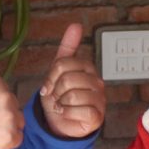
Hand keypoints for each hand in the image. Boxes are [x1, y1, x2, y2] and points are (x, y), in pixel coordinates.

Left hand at [40, 23, 104, 138]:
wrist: (61, 123)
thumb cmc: (61, 96)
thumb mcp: (59, 71)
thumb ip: (68, 48)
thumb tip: (76, 25)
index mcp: (87, 68)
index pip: (63, 64)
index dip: (51, 77)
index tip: (49, 86)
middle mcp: (97, 82)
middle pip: (67, 79)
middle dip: (56, 91)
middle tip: (57, 98)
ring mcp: (100, 99)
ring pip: (72, 95)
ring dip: (60, 104)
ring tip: (62, 107)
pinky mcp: (97, 116)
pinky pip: (79, 111)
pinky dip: (67, 114)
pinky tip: (67, 115)